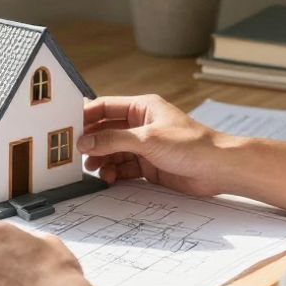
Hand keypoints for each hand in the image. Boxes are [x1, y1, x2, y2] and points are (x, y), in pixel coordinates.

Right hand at [81, 95, 235, 196]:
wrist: (218, 169)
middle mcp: (141, 124)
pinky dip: (114, 172)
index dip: (85, 116)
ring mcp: (144, 146)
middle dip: (91, 142)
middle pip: (106, 131)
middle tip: (73, 154)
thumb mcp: (148, 139)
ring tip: (93, 169)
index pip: (105, 107)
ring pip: (113, 151)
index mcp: (142, 107)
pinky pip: (123, 167)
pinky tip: (108, 178)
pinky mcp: (149, 165)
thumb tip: (85, 143)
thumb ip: (114, 140)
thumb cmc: (191, 145)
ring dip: (101, 160)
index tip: (67, 128)